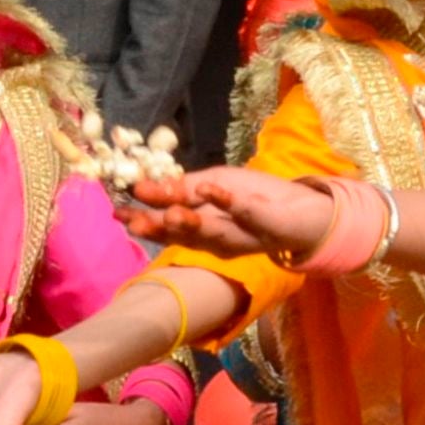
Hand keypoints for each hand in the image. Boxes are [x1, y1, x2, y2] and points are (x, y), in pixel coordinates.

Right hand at [126, 167, 338, 260]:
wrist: (306, 210)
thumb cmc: (256, 197)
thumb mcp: (215, 184)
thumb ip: (183, 188)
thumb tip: (141, 186)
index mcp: (202, 230)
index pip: (167, 228)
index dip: (143, 221)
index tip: (118, 213)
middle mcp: (218, 239)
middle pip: (185, 236)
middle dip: (160, 229)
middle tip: (136, 223)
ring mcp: (242, 235)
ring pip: (211, 232)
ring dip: (190, 223)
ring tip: (169, 213)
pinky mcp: (266, 225)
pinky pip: (246, 212)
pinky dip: (228, 202)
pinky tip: (210, 190)